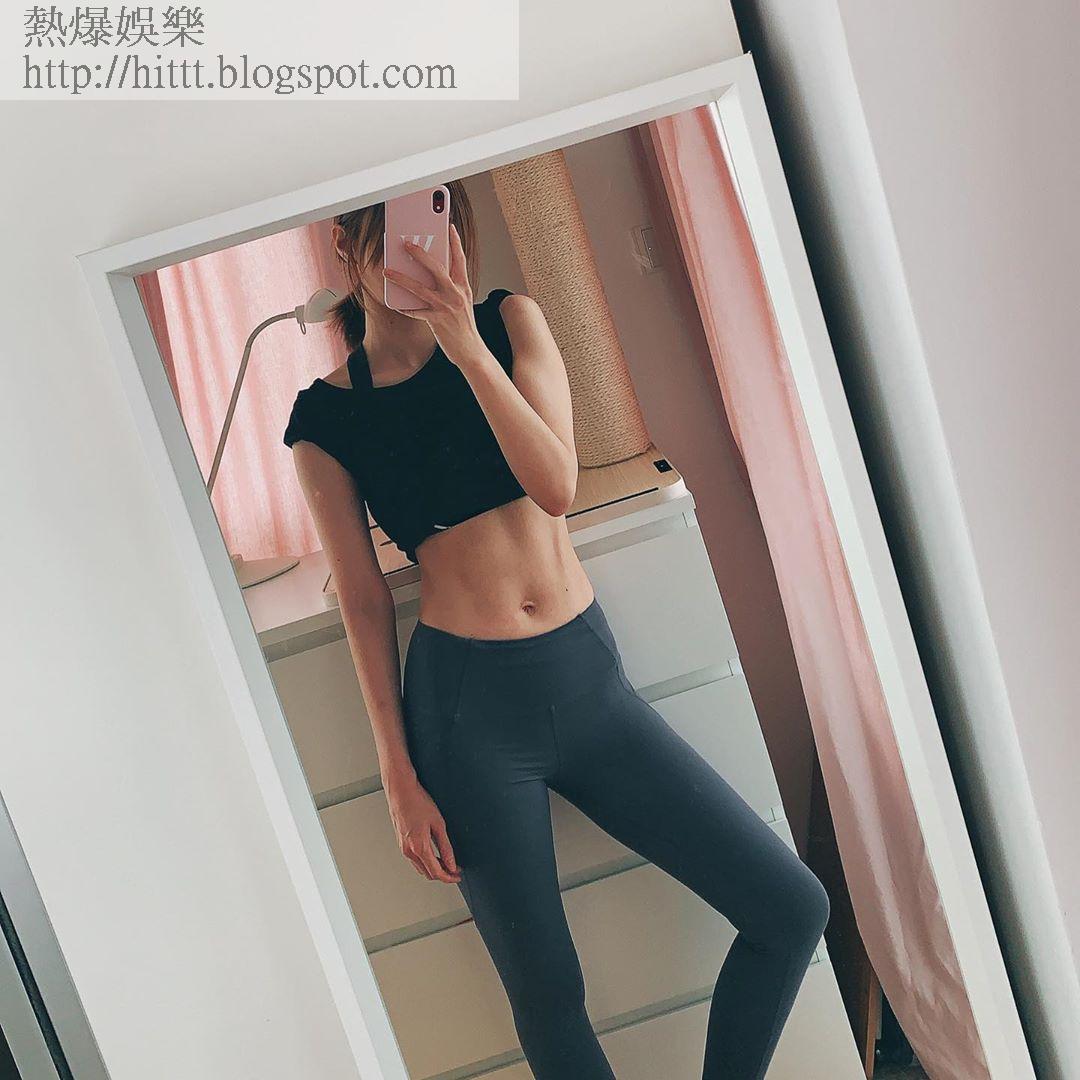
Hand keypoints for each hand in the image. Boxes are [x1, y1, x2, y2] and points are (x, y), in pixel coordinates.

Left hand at [382, 224, 487, 368]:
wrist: (472, 351)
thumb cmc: (465, 328)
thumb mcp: (463, 303)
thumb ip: (452, 288)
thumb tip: (434, 276)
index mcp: (464, 287)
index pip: (460, 260)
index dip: (455, 242)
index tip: (449, 227)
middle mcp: (456, 294)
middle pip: (437, 268)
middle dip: (420, 254)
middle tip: (407, 244)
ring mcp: (446, 307)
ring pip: (420, 288)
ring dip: (401, 278)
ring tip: (387, 271)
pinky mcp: (437, 321)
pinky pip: (416, 311)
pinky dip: (405, 307)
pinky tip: (396, 304)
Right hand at [384, 773, 460, 883]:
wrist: (401, 792)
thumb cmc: (418, 803)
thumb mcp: (438, 824)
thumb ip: (446, 847)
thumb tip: (451, 863)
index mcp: (419, 847)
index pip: (436, 872)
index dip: (449, 877)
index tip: (457, 875)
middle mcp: (409, 851)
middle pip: (428, 873)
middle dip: (443, 874)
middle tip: (455, 869)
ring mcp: (403, 848)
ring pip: (421, 868)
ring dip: (434, 869)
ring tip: (447, 863)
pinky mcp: (401, 843)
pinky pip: (415, 860)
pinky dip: (426, 862)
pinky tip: (434, 855)